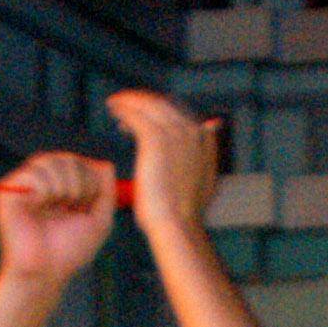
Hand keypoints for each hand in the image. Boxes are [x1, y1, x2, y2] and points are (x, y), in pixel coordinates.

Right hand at [0, 152, 116, 283]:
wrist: (45, 272)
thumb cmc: (69, 251)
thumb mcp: (99, 222)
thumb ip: (106, 192)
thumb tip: (107, 164)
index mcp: (60, 189)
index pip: (78, 164)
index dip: (90, 180)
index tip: (86, 207)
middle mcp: (41, 184)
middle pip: (66, 159)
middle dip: (80, 182)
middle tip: (74, 207)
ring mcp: (24, 187)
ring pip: (48, 162)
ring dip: (63, 186)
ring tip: (59, 208)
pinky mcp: (7, 192)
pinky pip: (31, 174)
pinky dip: (43, 190)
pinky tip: (41, 206)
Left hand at [107, 90, 218, 236]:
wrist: (177, 225)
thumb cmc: (185, 211)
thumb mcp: (206, 178)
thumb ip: (207, 150)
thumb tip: (212, 125)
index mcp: (203, 139)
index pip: (177, 112)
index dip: (158, 111)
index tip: (143, 116)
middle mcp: (191, 131)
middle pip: (162, 104)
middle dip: (142, 102)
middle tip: (124, 105)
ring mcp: (174, 133)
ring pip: (147, 105)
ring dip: (130, 102)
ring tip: (116, 105)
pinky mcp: (155, 139)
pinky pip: (136, 114)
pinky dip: (124, 108)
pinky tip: (115, 110)